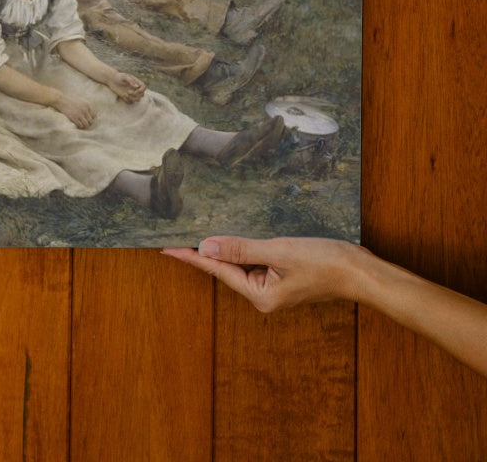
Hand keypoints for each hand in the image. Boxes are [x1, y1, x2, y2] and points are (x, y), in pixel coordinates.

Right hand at [53, 94, 94, 129]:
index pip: (94, 115)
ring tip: (80, 126)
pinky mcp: (74, 118)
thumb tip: (88, 113)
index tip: (87, 120)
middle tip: (84, 124)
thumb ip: (85, 106)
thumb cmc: (69, 100)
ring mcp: (80, 114)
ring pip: (86, 124)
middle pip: (90, 121)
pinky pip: (80, 125)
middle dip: (87, 123)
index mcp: (87, 105)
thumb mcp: (80, 100)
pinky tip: (76, 125)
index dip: (91, 118)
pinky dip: (79, 126)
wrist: (61, 100)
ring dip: (83, 126)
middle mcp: (85, 110)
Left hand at [107, 71, 145, 102]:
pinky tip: (123, 96)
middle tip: (128, 91)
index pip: (144, 87)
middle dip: (136, 95)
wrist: (111, 80)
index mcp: (136, 82)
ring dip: (132, 98)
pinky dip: (128, 100)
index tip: (136, 90)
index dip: (141, 90)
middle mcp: (135, 88)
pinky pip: (130, 102)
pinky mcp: (126, 97)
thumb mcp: (124, 76)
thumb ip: (131, 80)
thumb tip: (137, 86)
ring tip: (125, 94)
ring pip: (137, 99)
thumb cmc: (118, 76)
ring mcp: (131, 93)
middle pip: (142, 95)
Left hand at [162, 236, 362, 311]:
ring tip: (202, 231)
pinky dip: (245, 248)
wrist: (359, 271)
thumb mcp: (279, 251)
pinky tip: (237, 235)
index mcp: (260, 295)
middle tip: (178, 235)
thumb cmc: (324, 262)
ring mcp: (275, 287)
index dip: (191, 257)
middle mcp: (264, 296)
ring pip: (242, 263)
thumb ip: (241, 249)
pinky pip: (257, 261)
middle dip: (205, 251)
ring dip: (226, 248)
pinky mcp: (284, 276)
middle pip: (227, 268)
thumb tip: (206, 247)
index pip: (217, 270)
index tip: (167, 249)